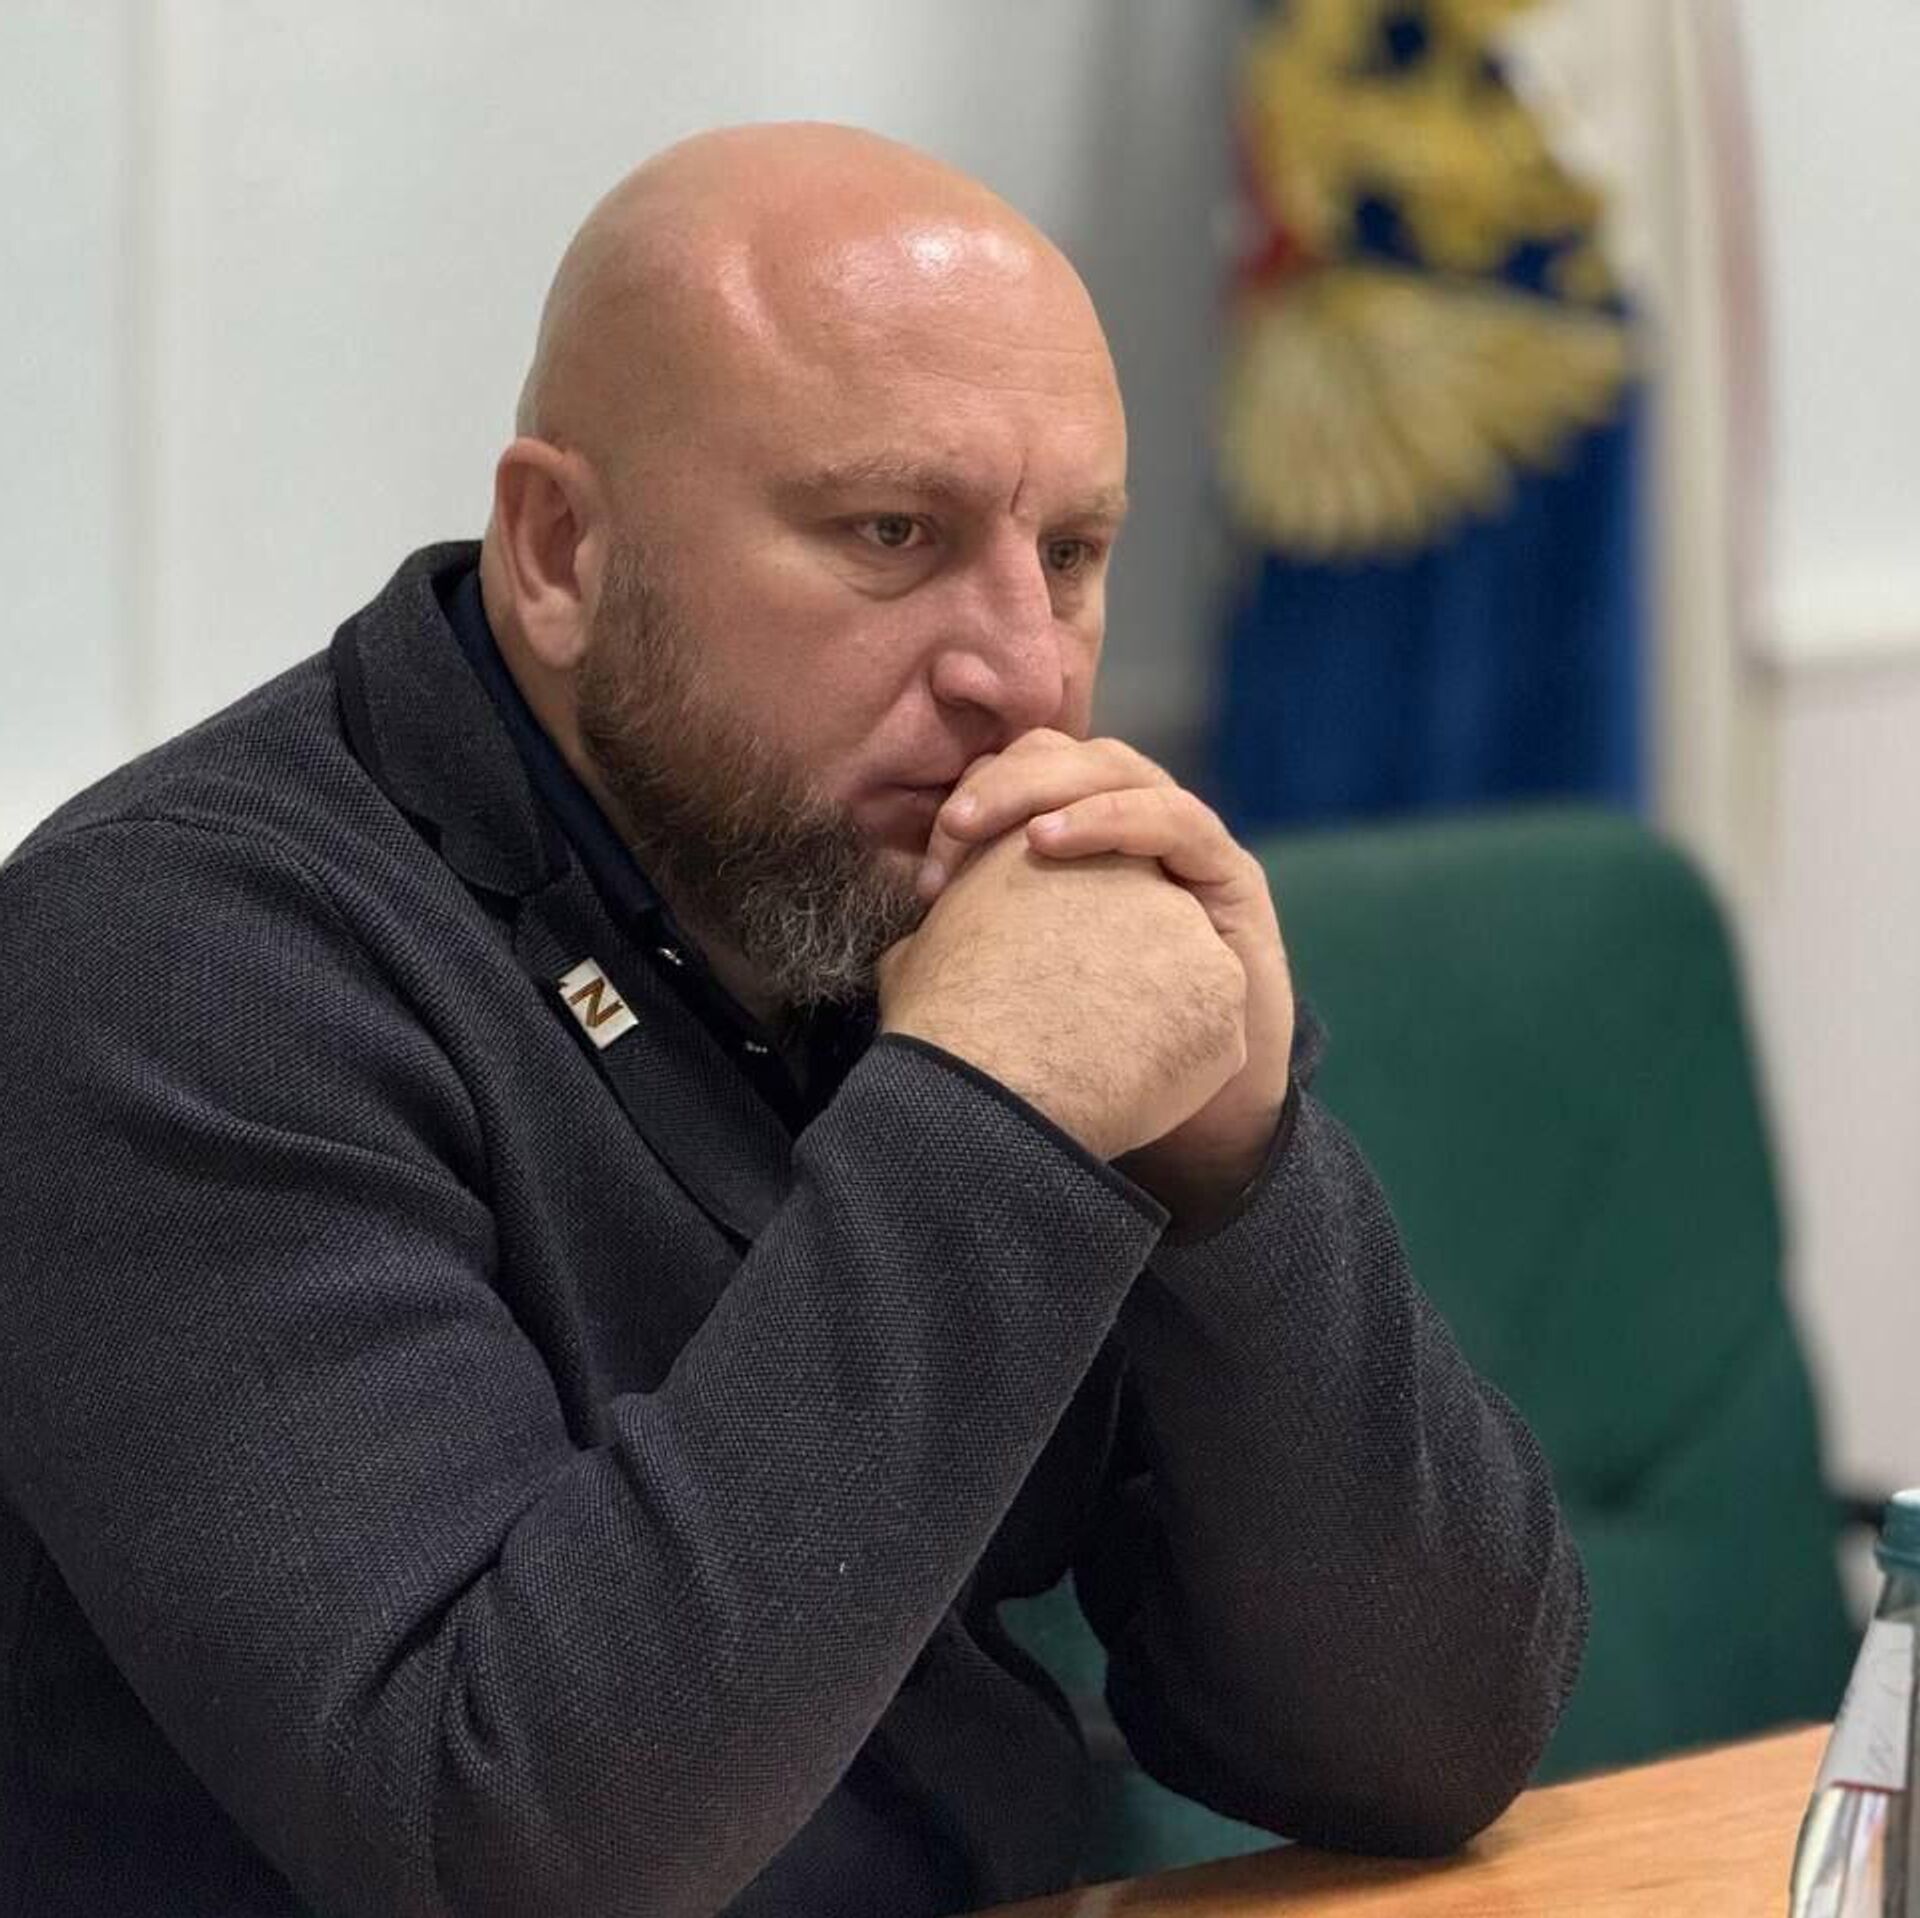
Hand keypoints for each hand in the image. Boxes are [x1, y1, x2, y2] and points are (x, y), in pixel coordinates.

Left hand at [917, 731, 1294, 1217]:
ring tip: (986, 827)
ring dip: (1046, 788)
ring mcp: (1185, 847)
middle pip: (1066, 759)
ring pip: (1116, 770)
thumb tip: (902, 938)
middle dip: (1002, 781)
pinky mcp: (1230, 875)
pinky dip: (1111, 817)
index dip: (974, 798)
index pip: (1025, 776)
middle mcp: (1134, 831)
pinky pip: (1176, 817)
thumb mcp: (1024, 992)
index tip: (927, 869)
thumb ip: (979, 950)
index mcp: (1081, 846)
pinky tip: (1050, 842)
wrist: (1198, 1118)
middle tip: (952, 829)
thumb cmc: (1101, 1056)